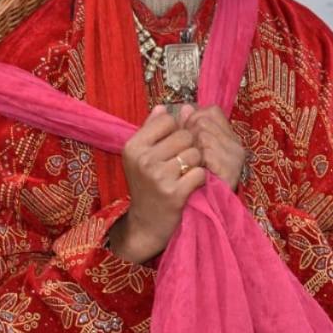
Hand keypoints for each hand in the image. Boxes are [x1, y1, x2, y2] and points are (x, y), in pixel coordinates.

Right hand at [109, 104, 205, 263]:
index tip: (173, 147)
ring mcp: (158, 176)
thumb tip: (163, 107)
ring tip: (186, 175)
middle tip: (182, 164)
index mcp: (133, 146)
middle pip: (184, 136)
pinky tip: (191, 186)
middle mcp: (143, 159)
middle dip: (189, 148)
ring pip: (195, 153)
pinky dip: (200, 179)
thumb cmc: (146, 186)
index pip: (167, 121)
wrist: (146, 224)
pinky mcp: (174, 193)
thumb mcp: (140, 157)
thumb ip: (151, 130)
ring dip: (196, 164)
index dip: (176, 131)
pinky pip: (199, 173)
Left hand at [184, 105, 246, 189]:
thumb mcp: (188, 149)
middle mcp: (236, 145)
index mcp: (229, 137)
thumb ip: (187, 127)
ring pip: (203, 135)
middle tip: (183, 153)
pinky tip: (193, 170)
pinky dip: (195, 160)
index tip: (183, 137)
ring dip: (190, 149)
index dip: (193, 120)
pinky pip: (206, 152)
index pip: (211, 112)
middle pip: (204, 121)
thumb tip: (185, 107)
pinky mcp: (230, 171)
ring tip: (188, 163)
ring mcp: (235, 158)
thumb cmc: (190, 179)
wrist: (194, 211)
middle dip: (188, 135)